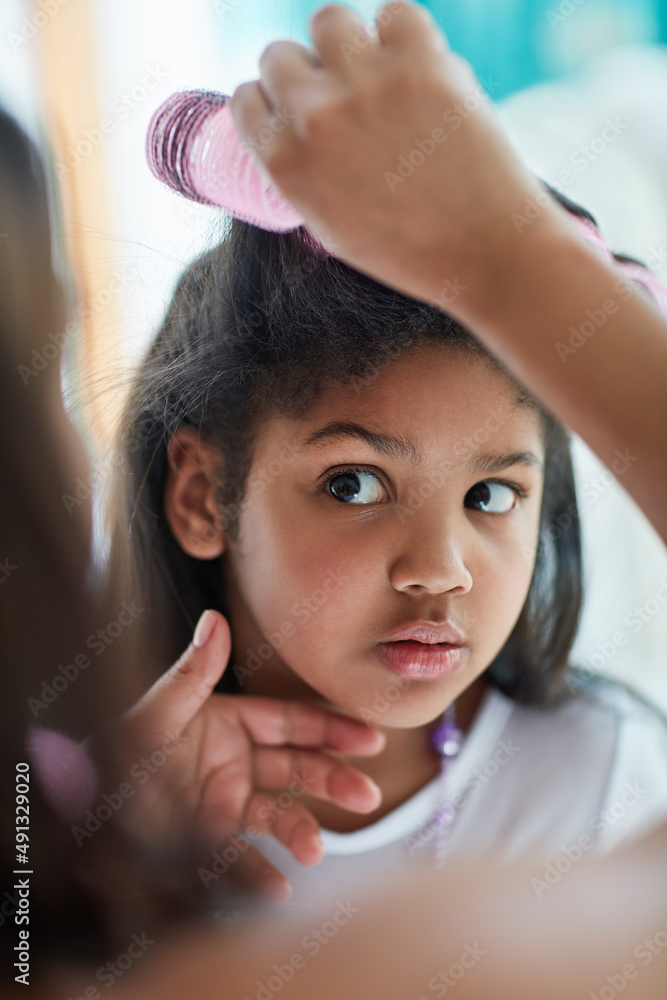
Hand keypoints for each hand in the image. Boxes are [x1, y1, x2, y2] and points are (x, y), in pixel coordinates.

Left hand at [102, 610, 384, 895]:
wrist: (77, 809)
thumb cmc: (112, 751)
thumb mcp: (154, 713)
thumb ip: (192, 674)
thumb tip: (216, 619)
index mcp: (228, 722)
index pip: (291, 722)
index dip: (331, 730)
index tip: (369, 739)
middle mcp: (234, 762)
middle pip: (297, 768)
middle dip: (333, 779)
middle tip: (367, 793)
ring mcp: (224, 804)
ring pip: (277, 814)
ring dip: (299, 830)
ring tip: (312, 849)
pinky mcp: (206, 844)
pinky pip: (240, 860)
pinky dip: (259, 875)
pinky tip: (276, 887)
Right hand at [229, 2, 563, 322]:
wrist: (484, 252)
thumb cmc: (411, 251)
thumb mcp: (331, 227)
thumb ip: (304, 174)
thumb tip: (295, 131)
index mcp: (285, 164)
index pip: (247, 99)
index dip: (273, 102)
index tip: (298, 110)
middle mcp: (314, 117)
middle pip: (278, 55)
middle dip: (305, 72)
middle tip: (341, 95)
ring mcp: (364, 83)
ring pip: (328, 21)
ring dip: (349, 44)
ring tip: (378, 75)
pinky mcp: (419, 61)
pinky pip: (394, 14)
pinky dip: (405, 35)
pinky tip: (418, 69)